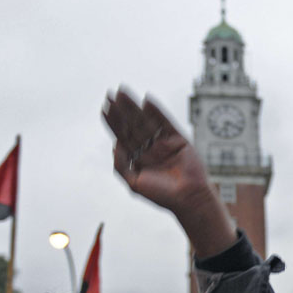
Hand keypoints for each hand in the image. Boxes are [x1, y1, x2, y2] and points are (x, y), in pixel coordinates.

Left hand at [102, 89, 234, 256]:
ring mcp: (164, 142)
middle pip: (132, 125)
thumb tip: (114, 145)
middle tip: (111, 95)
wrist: (187, 198)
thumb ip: (122, 165)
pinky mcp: (178, 139)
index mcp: (139, 158)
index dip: (113, 122)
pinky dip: (157, 111)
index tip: (104, 108)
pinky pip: (165, 121)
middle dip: (121, 110)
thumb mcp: (134, 183)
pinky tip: (146, 101)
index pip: (123, 136)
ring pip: (146, 120)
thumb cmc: (162, 195)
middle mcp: (150, 148)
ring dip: (134, 106)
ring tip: (123, 93)